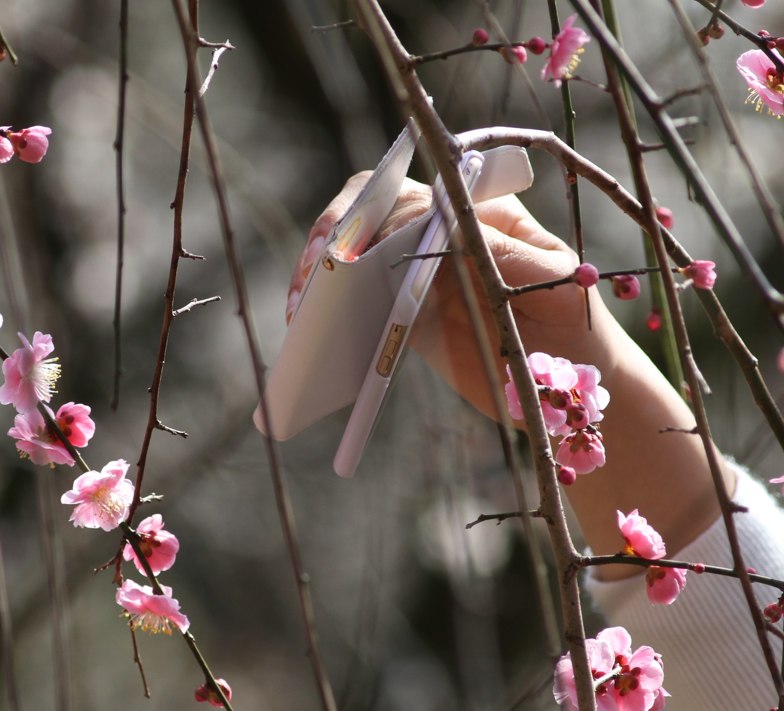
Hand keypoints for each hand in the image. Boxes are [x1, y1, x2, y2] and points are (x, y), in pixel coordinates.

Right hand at [289, 173, 729, 563]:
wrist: (569, 384)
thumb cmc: (573, 324)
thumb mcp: (554, 286)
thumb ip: (505, 255)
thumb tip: (448, 232)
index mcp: (478, 210)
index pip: (416, 195)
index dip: (379, 216)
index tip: (358, 249)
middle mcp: (440, 230)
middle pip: (370, 214)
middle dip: (334, 236)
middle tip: (313, 271)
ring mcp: (414, 271)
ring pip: (353, 255)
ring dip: (319, 274)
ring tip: (302, 311)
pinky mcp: (400, 312)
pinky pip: (354, 303)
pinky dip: (328, 313)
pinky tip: (310, 336)